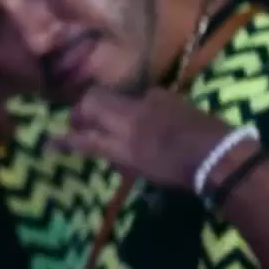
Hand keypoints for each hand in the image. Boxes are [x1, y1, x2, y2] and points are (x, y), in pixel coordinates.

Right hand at [53, 87, 231, 190]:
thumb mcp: (143, 171)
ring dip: (105, 106)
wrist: (219, 154)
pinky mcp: (164, 96)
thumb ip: (120, 157)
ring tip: (112, 120)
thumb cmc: (180, 172)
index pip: (82, 138)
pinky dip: (133, 106)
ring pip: (114, 97)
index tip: (49, 143)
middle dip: (80, 111)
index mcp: (122, 144)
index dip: (63, 140)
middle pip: (92, 102)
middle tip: (80, 122)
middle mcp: (129, 118)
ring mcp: (147, 103)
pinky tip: (145, 118)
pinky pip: (139, 97)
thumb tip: (108, 152)